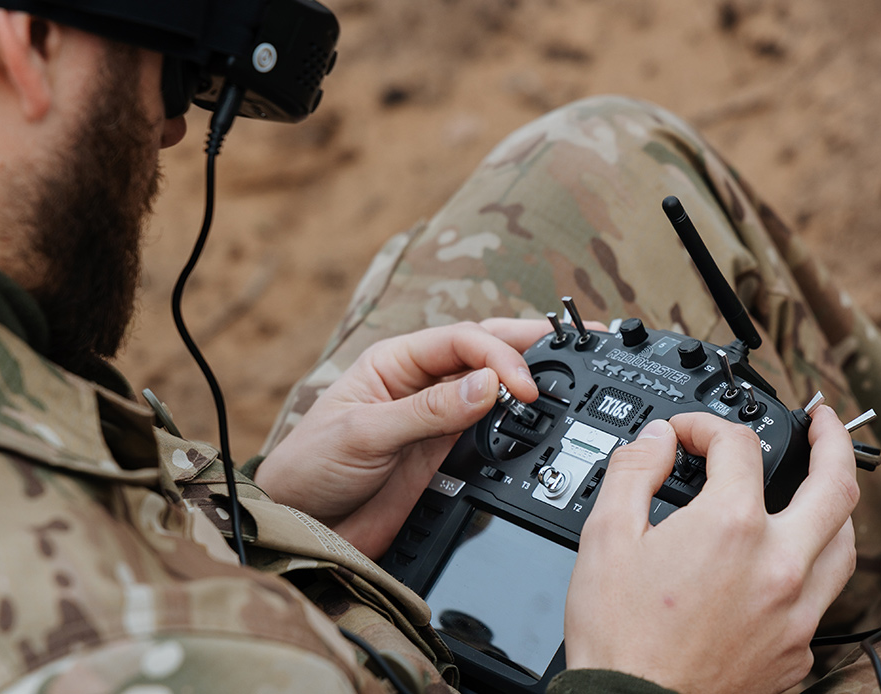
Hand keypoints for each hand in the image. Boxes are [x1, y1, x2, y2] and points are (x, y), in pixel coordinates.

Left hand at [256, 318, 585, 558]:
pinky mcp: (445, 457)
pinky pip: (490, 435)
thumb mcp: (365, 432)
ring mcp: (437, 420)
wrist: (303, 528)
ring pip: (494, 391)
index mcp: (396, 361)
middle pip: (486, 353)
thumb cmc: (310, 466)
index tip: (523, 384)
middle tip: (577, 350)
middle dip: (530, 347)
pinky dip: (517, 429)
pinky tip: (537, 426)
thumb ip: (428, 411)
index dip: (499, 355)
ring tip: (568, 382)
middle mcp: (421, 384)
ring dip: (528, 385)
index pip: (461, 340)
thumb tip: (487, 384)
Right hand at [563, 409, 858, 693]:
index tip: (685, 434)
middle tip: (820, 422)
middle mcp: (778, 566)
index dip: (706, 427)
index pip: (738, 447)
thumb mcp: (605, 536)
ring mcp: (795, 612)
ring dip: (835, 505)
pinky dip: (813, 566)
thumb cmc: (618, 634)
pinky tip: (788, 564)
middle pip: (834, 486)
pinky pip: (824, 596)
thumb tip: (655, 440)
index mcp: (730, 527)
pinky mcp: (796, 651)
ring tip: (821, 489)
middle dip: (830, 443)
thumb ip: (632, 472)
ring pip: (844, 544)